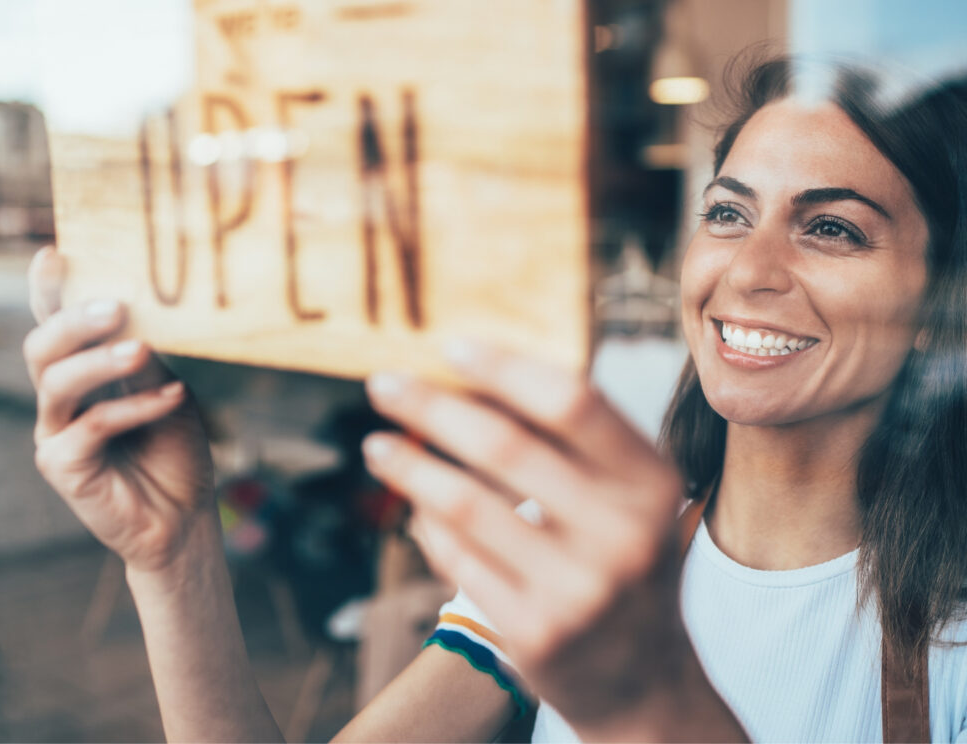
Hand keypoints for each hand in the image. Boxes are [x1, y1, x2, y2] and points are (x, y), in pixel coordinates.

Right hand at [24, 246, 215, 573]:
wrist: (186, 517)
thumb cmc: (175, 450)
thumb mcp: (169, 392)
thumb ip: (147, 358)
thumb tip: (137, 312)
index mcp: (83, 373)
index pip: (57, 324)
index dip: (48, 290)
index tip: (54, 253)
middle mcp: (60, 399)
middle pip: (42, 347)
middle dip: (73, 320)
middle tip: (117, 305)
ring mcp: (56, 433)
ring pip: (57, 382)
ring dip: (100, 361)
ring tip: (141, 348)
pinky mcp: (63, 467)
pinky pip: (91, 427)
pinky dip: (134, 408)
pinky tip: (172, 398)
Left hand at [361, 342, 693, 736]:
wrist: (641, 680)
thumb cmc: (623, 562)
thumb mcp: (629, 499)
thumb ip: (574, 443)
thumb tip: (476, 377)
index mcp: (651, 483)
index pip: (571, 402)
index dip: (504, 367)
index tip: (449, 346)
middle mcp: (624, 534)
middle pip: (505, 445)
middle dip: (431, 406)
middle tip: (383, 383)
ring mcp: (579, 590)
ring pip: (465, 503)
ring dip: (409, 465)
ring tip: (377, 445)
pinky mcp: (535, 633)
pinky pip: (457, 559)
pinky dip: (426, 523)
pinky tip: (413, 505)